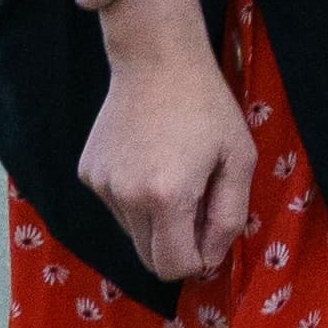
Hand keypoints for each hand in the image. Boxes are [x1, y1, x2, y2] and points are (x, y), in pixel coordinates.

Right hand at [79, 0, 252, 281]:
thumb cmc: (207, 107)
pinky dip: (135, 198)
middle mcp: (126, 197)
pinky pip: (116, 207)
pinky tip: (149, 160)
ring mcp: (102, 186)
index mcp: (167, 197)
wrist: (157, 60)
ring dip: (155, 220)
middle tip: (196, 202)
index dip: (196, 260)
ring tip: (172, 173)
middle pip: (148, 257)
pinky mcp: (88, 173)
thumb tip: (209, 260)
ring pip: (132, 233)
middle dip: (175, 244)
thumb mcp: (239, 159)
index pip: (171, 267)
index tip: (208, 232)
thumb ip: (229, 217)